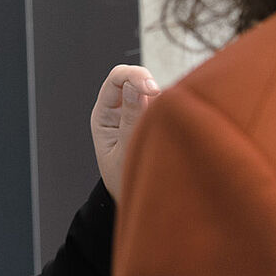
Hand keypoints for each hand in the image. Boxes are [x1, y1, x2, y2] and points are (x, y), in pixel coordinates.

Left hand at [91, 64, 161, 200]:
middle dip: (151, 85)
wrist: (135, 200)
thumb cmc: (123, 180)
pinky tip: (172, 127)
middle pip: (135, 77)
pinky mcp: (153, 119)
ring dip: (162, 101)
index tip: (153, 89)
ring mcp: (137, 113)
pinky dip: (170, 110)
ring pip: (152, 91)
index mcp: (103, 115)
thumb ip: (131, 121)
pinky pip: (163, 105)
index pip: (116, 79)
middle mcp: (119, 109)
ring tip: (165, 127)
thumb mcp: (124, 153)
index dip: (134, 76)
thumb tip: (135, 87)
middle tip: (167, 105)